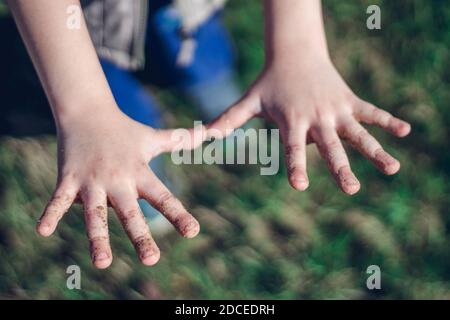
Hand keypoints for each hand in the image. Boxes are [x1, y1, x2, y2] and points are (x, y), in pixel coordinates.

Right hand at [37, 107, 203, 268]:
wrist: (87, 111)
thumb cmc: (124, 130)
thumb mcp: (154, 137)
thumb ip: (181, 139)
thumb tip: (208, 133)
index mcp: (139, 173)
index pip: (163, 197)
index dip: (177, 214)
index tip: (192, 232)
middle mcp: (118, 180)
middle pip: (130, 212)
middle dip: (140, 236)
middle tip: (152, 260)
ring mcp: (92, 181)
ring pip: (95, 214)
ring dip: (98, 238)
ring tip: (103, 263)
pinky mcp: (68, 179)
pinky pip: (58, 199)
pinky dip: (51, 214)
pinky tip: (43, 231)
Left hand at [208, 56, 410, 193]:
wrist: (294, 52)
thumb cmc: (269, 82)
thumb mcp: (248, 101)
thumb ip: (226, 120)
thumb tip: (200, 137)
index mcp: (292, 121)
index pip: (291, 148)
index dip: (295, 166)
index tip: (300, 187)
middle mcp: (317, 118)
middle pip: (329, 146)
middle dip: (340, 167)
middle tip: (351, 189)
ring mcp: (336, 109)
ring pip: (358, 132)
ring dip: (375, 150)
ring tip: (393, 169)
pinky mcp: (349, 101)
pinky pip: (371, 112)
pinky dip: (387, 120)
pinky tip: (406, 131)